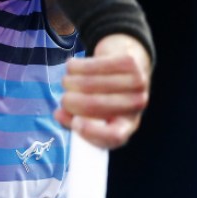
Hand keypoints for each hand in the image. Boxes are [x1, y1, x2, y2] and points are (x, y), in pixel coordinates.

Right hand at [54, 33, 151, 148]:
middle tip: (64, 99)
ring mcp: (137, 82)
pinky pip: (93, 64)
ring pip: (91, 82)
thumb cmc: (105, 95)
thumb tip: (59, 114)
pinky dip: (77, 66)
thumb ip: (73, 120)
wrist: (128, 65)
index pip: (114, 136)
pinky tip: (72, 67)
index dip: (91, 131)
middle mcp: (137, 105)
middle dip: (71, 101)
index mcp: (127, 125)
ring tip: (67, 82)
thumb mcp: (93, 115)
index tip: (75, 123)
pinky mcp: (130, 61)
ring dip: (71, 81)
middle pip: (97, 105)